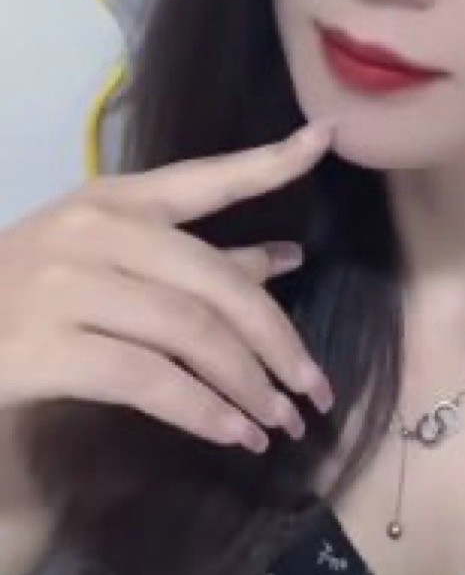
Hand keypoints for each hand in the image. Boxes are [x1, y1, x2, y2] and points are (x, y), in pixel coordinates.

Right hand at [0, 121, 335, 453]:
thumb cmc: (25, 303)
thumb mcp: (106, 266)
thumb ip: (191, 261)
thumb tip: (287, 255)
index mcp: (110, 202)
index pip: (203, 178)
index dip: (269, 162)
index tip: (325, 139)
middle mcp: (91, 232)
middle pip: (213, 281)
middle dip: (275, 338)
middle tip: (316, 387)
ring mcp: (63, 287)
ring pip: (189, 332)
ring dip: (247, 384)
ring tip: (281, 422)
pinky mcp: (43, 349)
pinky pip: (148, 380)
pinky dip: (203, 412)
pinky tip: (234, 435)